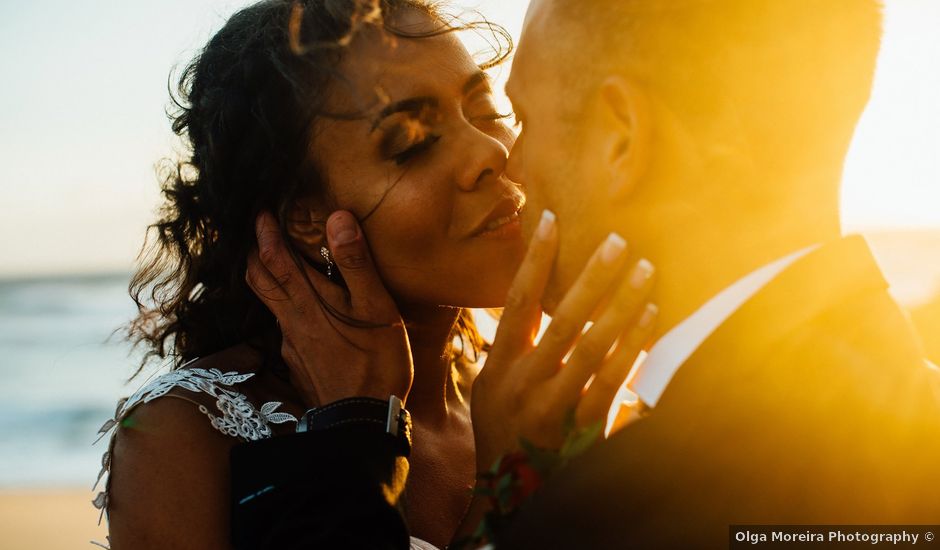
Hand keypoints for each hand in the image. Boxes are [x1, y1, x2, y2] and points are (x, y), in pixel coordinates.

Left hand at [246, 210, 412, 406]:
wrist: (360, 421)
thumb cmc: (376, 362)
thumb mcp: (376, 308)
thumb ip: (355, 263)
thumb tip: (338, 218)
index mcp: (308, 302)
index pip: (275, 259)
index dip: (265, 233)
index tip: (261, 212)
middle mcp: (292, 320)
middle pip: (259, 280)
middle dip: (255, 253)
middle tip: (259, 234)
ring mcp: (292, 344)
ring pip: (269, 304)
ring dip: (268, 280)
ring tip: (279, 266)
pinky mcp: (298, 363)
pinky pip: (284, 327)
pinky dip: (286, 308)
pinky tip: (304, 313)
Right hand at [471, 211, 656, 469]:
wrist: (511, 488)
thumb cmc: (504, 427)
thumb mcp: (492, 386)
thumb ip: (514, 346)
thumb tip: (538, 298)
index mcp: (501, 364)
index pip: (518, 301)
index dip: (534, 259)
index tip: (549, 219)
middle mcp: (524, 381)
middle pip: (562, 319)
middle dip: (592, 277)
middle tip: (617, 241)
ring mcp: (553, 404)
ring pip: (591, 345)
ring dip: (620, 304)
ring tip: (643, 270)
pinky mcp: (582, 424)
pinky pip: (611, 377)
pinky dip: (631, 344)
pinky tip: (648, 315)